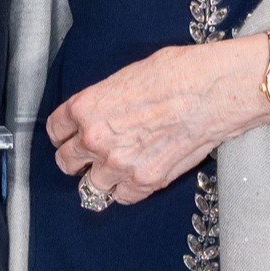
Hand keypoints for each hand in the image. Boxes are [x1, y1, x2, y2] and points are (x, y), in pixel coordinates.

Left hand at [44, 39, 264, 207]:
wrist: (213, 91)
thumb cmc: (178, 73)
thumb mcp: (128, 76)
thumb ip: (105, 100)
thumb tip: (103, 111)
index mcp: (86, 107)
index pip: (56, 130)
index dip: (63, 133)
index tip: (69, 136)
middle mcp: (95, 139)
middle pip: (66, 162)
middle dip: (76, 159)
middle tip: (89, 156)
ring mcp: (119, 164)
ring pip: (90, 186)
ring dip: (101, 177)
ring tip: (116, 168)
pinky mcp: (146, 181)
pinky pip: (123, 197)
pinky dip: (127, 190)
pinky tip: (137, 175)